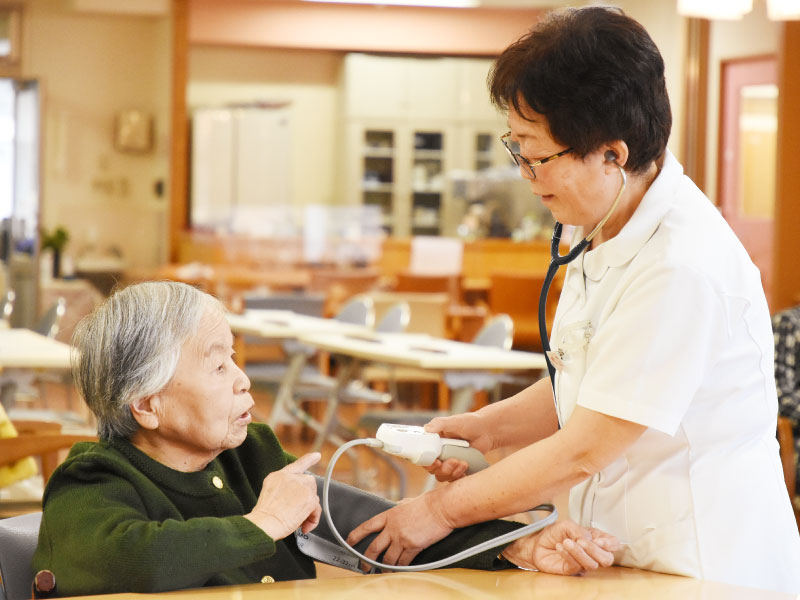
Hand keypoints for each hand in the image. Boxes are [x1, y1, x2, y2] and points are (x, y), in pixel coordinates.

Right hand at [245, 452, 321, 539]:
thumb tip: (295, 498)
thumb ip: (283, 488)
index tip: (317, 456)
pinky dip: (312, 520)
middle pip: (308, 484)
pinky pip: (317, 509)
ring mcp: (302, 486)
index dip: (309, 459)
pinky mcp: (310, 498)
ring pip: (313, 497)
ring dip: (308, 511)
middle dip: (306, 498)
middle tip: (297, 512)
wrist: (264, 523)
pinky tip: (304, 526)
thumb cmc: (264, 515)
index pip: (297, 464)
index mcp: (278, 476)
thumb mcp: (269, 493)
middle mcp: (291, 477)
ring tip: (297, 521)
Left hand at [346, 493, 452, 566]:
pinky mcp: (413, 547)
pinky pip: (403, 562)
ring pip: (388, 559)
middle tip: (364, 567)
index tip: (349, 542)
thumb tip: (397, 506)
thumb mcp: (408, 502)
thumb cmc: (428, 503)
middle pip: (374, 548)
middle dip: (366, 560)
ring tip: (383, 572)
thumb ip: (399, 507)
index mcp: (389, 515)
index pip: (367, 526)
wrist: (442, 508)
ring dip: (384, 568)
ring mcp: (402, 538)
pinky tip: (399, 570)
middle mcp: (393, 528)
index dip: (356, 535)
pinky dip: (400, 568)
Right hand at [424, 413, 490, 481]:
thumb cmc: (469, 423)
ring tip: (464, 463)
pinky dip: (459, 476)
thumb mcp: (454, 421)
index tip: (437, 462)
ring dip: (453, 472)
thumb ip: (439, 424)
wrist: (486, 431)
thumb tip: (426, 428)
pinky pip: (454, 479)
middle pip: (433, 469)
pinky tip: (466, 468)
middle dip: (443, 469)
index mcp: (432, 442)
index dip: (428, 462)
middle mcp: (438, 453)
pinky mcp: (457, 468)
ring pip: (443, 476)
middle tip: (454, 461)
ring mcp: (447, 462)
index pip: (424, 456)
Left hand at [502, 520, 619, 574]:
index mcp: (595, 539)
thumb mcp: (566, 525)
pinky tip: (560, 547)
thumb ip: (579, 530)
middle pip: (607, 559)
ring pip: (592, 564)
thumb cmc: (554, 533)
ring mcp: (583, 563)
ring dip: (579, 552)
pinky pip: (576, 566)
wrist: (538, 543)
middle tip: (581, 541)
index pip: (613, 544)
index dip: (610, 544)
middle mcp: (592, 553)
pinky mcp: (572, 570)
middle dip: (595, 550)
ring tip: (566, 542)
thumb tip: (588, 539)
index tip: (598, 540)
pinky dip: (568, 555)